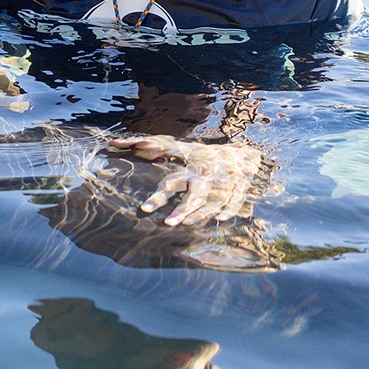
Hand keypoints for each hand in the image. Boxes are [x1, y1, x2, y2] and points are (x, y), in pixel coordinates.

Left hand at [117, 135, 262, 227]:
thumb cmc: (207, 155)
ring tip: (186, 224)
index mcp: (191, 169)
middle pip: (195, 194)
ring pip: (214, 200)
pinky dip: (229, 209)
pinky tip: (219, 220)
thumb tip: (127, 145)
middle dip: (182, 209)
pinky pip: (235, 200)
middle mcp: (207, 177)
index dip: (159, 196)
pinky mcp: (240, 187)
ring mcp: (225, 182)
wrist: (241, 153)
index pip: (173, 183)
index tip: (145, 209)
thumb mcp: (185, 150)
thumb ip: (159, 149)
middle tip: (167, 223)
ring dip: (202, 213)